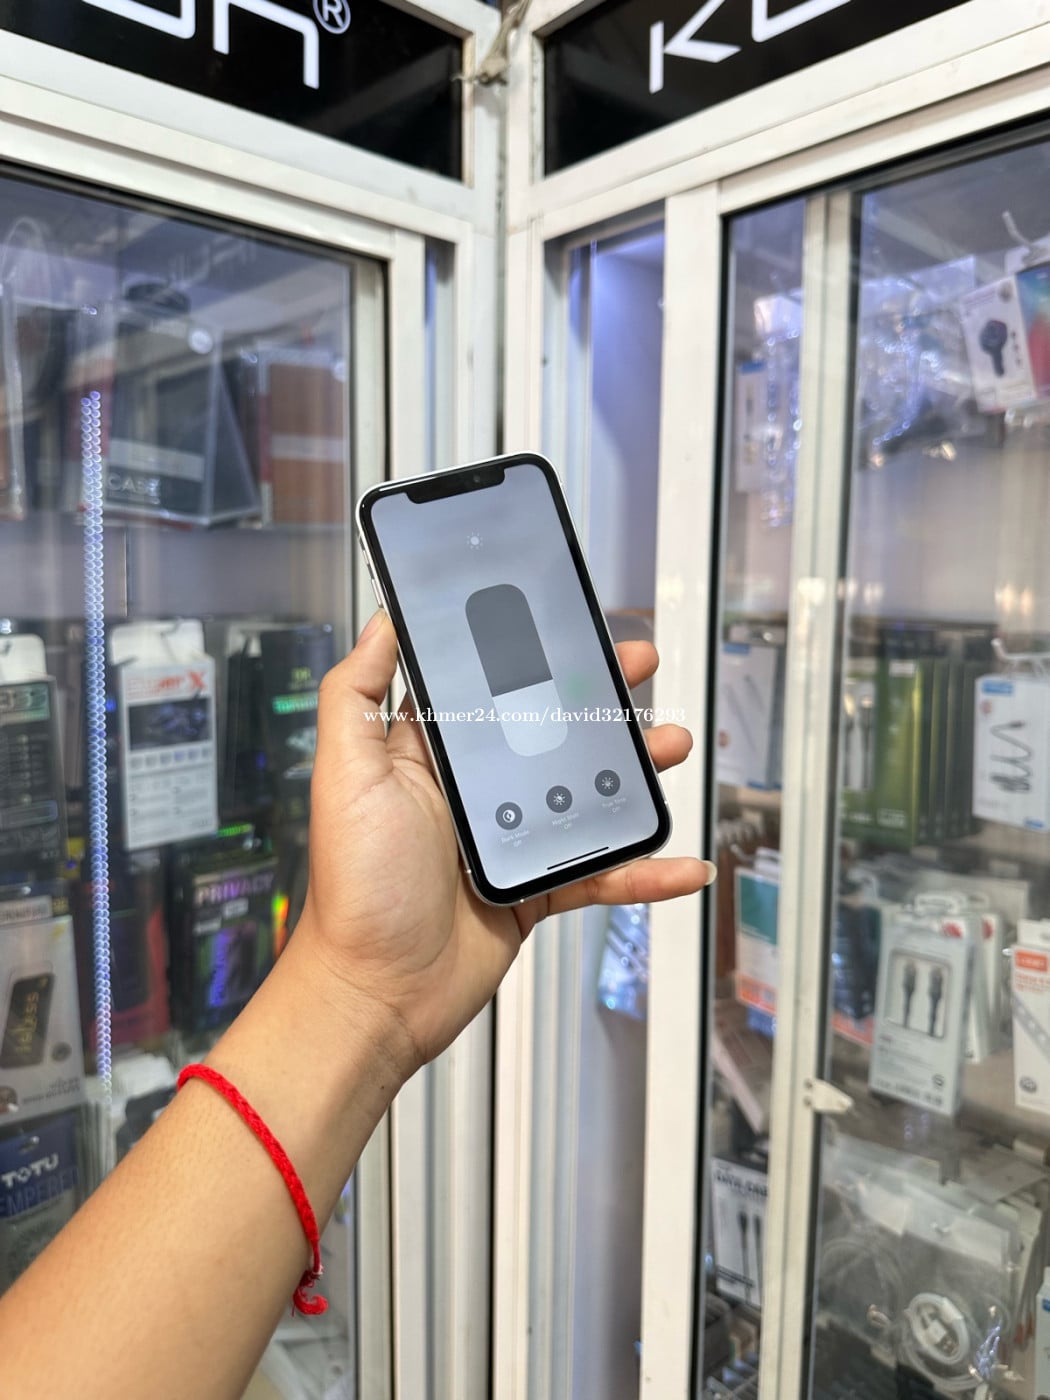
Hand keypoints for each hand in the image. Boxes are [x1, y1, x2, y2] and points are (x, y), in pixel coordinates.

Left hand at [298, 611, 713, 1079]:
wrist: (377, 992)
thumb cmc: (354, 886)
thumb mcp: (345, 773)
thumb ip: (356, 693)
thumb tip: (382, 622)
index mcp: (429, 755)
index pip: (488, 686)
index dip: (531, 651)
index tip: (569, 623)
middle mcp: (472, 791)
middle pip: (550, 729)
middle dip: (599, 696)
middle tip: (639, 665)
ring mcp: (508, 840)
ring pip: (586, 793)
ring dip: (635, 772)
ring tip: (672, 747)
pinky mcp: (533, 890)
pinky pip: (600, 873)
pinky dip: (643, 871)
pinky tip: (682, 864)